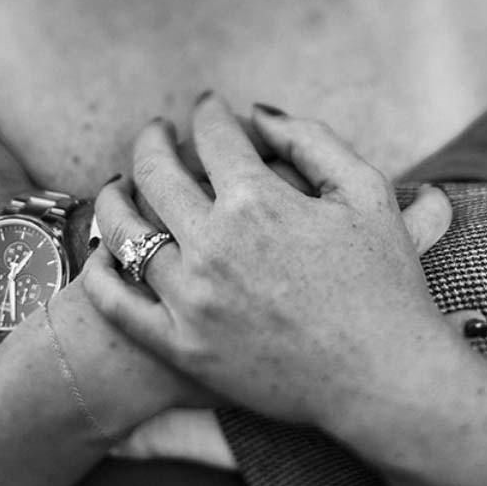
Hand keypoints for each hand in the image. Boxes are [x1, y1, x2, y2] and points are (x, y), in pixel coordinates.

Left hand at [82, 97, 453, 426]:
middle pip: (154, 173)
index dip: (208, 112)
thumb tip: (257, 112)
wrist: (384, 379)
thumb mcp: (367, 192)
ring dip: (114, 198)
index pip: (211, 135)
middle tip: (156, 131)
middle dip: (152, 140)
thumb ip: (311, 140)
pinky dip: (100, 274)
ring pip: (123, 233)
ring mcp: (193, 299)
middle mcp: (215, 245)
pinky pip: (117, 305)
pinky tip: (103, 255)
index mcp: (259, 202)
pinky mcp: (182, 348)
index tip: (208, 107)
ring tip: (119, 187)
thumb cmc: (386, 282)